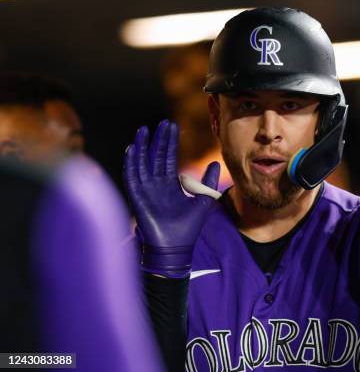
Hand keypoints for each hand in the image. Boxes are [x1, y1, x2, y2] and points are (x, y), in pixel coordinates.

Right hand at [123, 120, 219, 276]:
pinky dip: (131, 163)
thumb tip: (216, 163)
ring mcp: (146, 190)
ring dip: (141, 147)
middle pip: (155, 157)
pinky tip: (132, 148)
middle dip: (158, 140)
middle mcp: (156, 185)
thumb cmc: (188, 228)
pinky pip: (132, 177)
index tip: (172, 125)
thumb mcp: (203, 200)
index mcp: (170, 185)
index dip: (169, 142)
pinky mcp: (137, 198)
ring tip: (144, 130)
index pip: (168, 158)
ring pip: (141, 163)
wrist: (176, 248)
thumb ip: (208, 182)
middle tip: (162, 123)